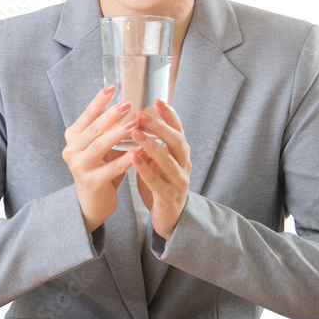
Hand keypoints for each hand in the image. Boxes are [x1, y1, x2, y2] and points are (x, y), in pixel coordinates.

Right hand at [61, 85, 136, 232]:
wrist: (93, 202)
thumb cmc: (100, 168)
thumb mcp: (100, 145)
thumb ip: (106, 127)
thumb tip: (126, 102)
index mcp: (73, 138)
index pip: (86, 115)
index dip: (99, 100)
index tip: (112, 87)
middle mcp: (72, 151)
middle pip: (94, 129)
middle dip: (112, 115)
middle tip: (128, 104)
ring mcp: (79, 167)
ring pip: (101, 146)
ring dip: (119, 133)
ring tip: (135, 122)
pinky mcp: (91, 182)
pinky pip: (112, 167)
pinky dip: (127, 157)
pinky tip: (140, 148)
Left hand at [130, 99, 191, 240]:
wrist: (170, 217)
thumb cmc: (163, 184)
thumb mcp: (161, 161)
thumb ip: (155, 143)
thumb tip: (139, 120)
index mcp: (181, 154)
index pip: (179, 129)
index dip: (170, 115)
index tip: (157, 100)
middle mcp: (184, 165)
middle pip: (176, 141)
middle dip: (159, 127)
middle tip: (141, 115)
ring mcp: (179, 182)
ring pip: (168, 161)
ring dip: (152, 146)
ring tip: (135, 134)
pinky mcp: (169, 198)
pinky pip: (157, 182)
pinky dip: (145, 170)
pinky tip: (134, 160)